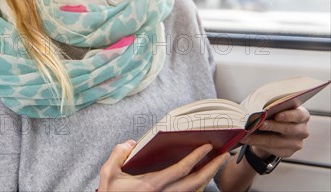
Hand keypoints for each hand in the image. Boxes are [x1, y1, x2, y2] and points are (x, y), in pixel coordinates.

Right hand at [98, 141, 229, 191]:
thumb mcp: (108, 174)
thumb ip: (118, 154)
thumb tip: (129, 143)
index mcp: (151, 185)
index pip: (180, 170)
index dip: (196, 158)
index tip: (207, 146)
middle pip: (195, 183)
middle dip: (212, 168)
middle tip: (224, 155)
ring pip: (194, 191)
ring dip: (208, 177)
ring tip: (216, 164)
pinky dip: (198, 187)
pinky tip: (201, 178)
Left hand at [242, 106, 309, 158]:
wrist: (272, 129)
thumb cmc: (273, 113)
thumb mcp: (274, 106)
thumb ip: (270, 106)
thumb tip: (256, 109)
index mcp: (302, 115)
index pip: (299, 115)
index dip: (288, 115)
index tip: (277, 115)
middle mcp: (302, 130)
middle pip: (287, 129)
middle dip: (271, 126)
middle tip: (258, 124)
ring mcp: (296, 143)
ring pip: (276, 141)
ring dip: (258, 138)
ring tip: (245, 134)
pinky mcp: (287, 152)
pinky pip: (271, 149)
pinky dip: (257, 143)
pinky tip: (246, 139)